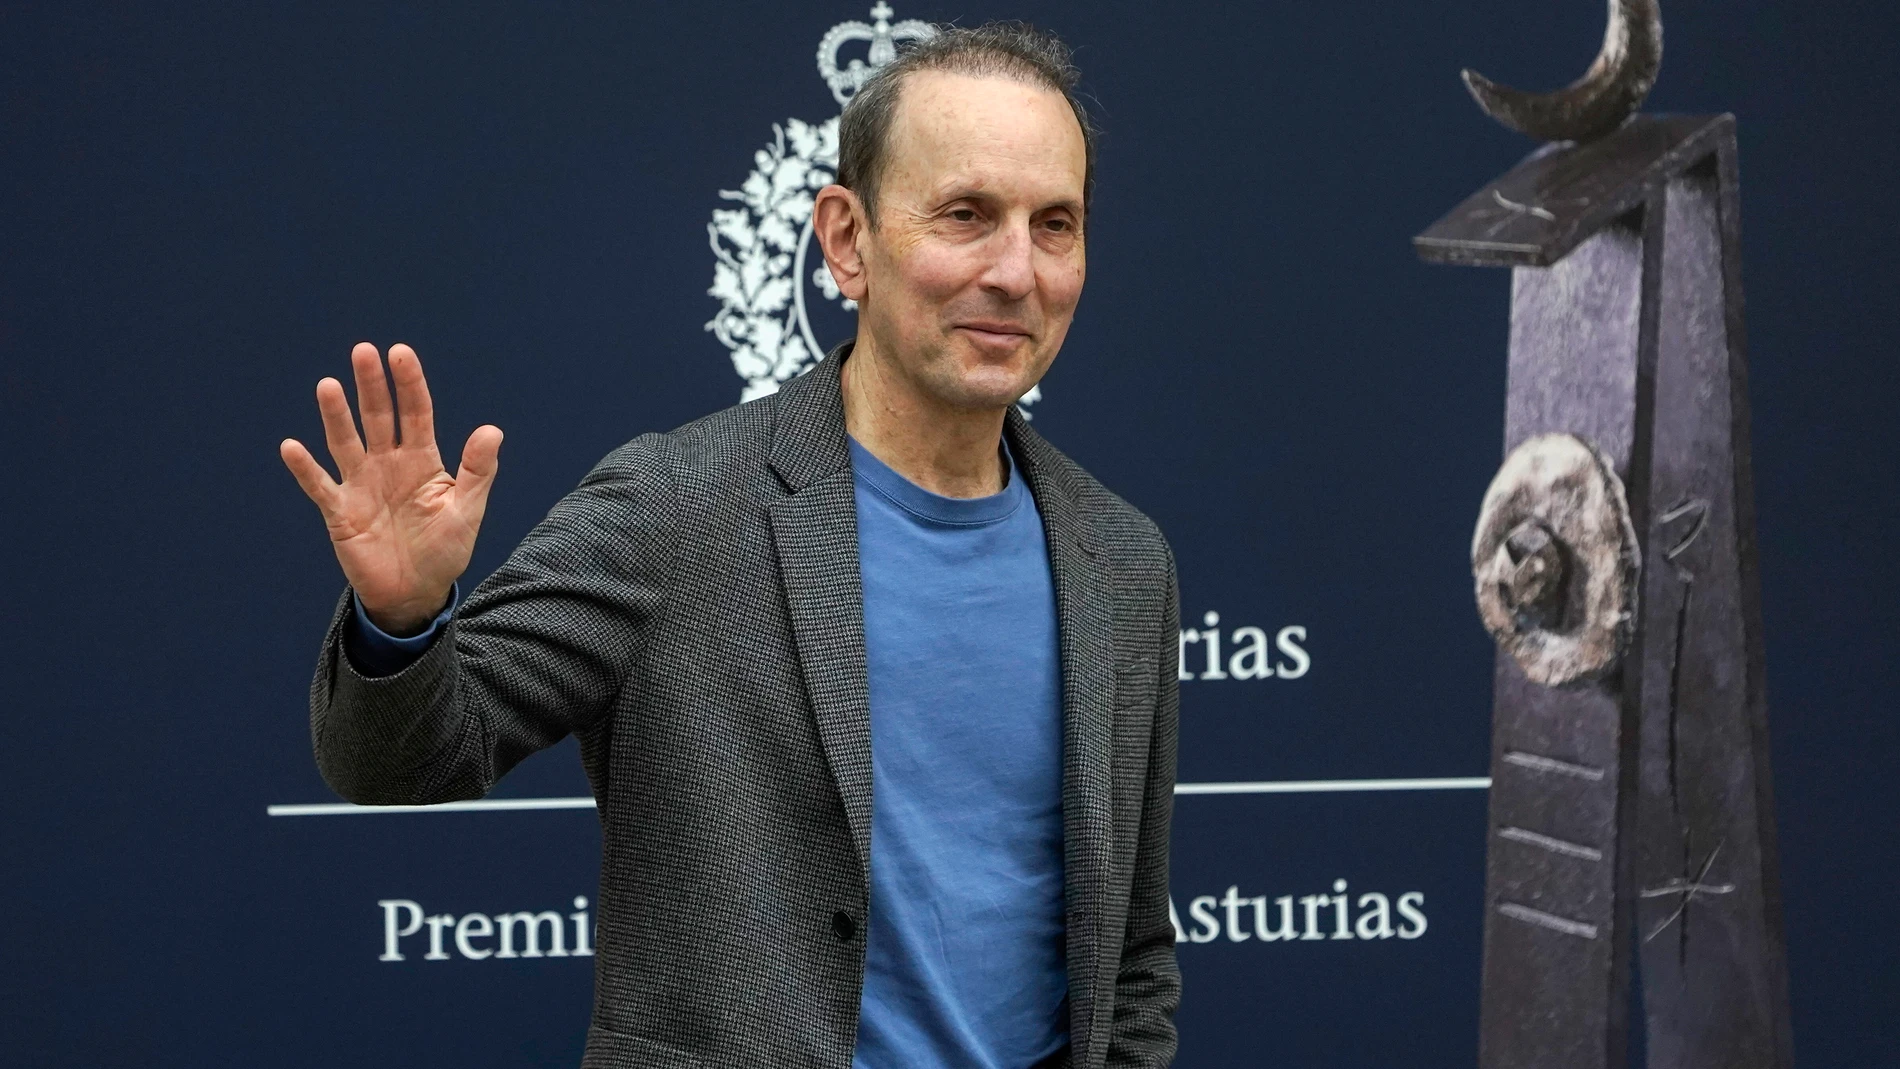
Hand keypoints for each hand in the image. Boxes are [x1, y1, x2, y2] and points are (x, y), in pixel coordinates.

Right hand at [280, 342, 501, 634]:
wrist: (415, 593)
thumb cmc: (444, 549)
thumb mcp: (467, 511)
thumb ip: (477, 471)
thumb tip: (492, 430)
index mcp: (422, 460)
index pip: (416, 413)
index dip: (408, 384)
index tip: (400, 353)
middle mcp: (388, 464)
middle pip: (378, 418)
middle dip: (371, 386)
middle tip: (363, 351)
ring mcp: (361, 485)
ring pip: (346, 443)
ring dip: (336, 416)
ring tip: (329, 386)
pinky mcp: (339, 512)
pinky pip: (319, 486)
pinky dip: (305, 468)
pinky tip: (291, 446)